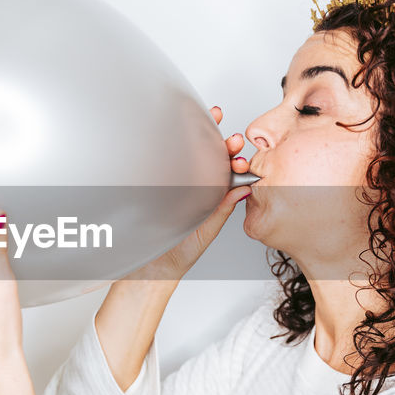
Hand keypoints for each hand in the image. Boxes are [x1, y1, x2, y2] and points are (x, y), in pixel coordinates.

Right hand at [127, 105, 251, 281]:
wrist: (149, 270)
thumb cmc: (178, 254)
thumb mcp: (206, 229)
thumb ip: (222, 209)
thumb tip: (244, 188)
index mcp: (209, 198)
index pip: (223, 171)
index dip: (232, 156)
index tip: (238, 146)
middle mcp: (192, 189)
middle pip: (208, 158)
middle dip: (219, 143)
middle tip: (230, 138)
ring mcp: (172, 186)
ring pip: (187, 156)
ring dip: (199, 139)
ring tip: (212, 125)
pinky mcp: (153, 185)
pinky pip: (163, 164)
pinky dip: (170, 147)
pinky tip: (178, 134)